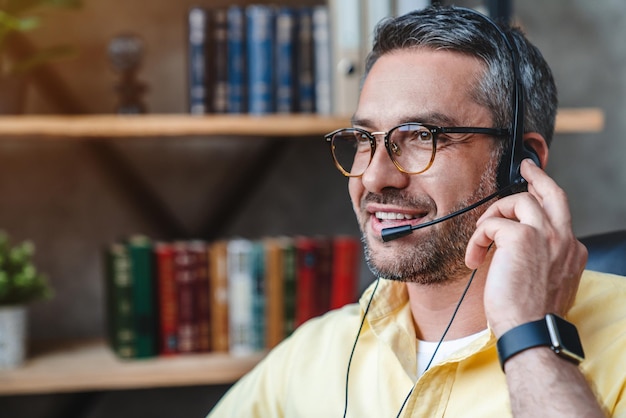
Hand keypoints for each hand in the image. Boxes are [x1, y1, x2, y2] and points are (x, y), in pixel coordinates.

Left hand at [465, 159, 587, 336]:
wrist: (531, 330)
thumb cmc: (531, 314)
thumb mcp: (546, 282)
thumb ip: (542, 260)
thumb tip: (518, 249)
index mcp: (571, 250)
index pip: (558, 215)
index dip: (542, 201)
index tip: (534, 192)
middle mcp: (563, 238)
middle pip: (552, 193)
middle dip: (538, 175)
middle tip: (525, 166)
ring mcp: (545, 235)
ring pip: (518, 201)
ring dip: (493, 215)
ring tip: (481, 239)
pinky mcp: (521, 237)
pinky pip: (491, 224)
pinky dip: (477, 239)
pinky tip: (474, 258)